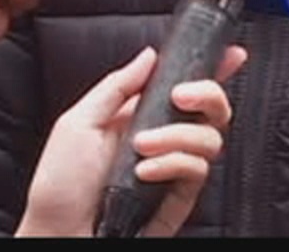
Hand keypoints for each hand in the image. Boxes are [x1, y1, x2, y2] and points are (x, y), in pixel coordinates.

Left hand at [17, 44, 248, 237]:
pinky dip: (173, 164)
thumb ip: (117, 86)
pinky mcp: (179, 198)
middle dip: (207, 94)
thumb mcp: (79, 121)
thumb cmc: (59, 185)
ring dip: (177, 136)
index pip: (184, 86)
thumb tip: (150, 55)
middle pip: (212, 110)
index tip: (231, 55)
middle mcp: (163, 140)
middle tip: (181, 97)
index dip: (212, 70)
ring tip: (142, 147)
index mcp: (139, 116)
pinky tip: (144, 172)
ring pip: (210, 138)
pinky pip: (197, 171)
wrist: (57, 233)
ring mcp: (173, 168)